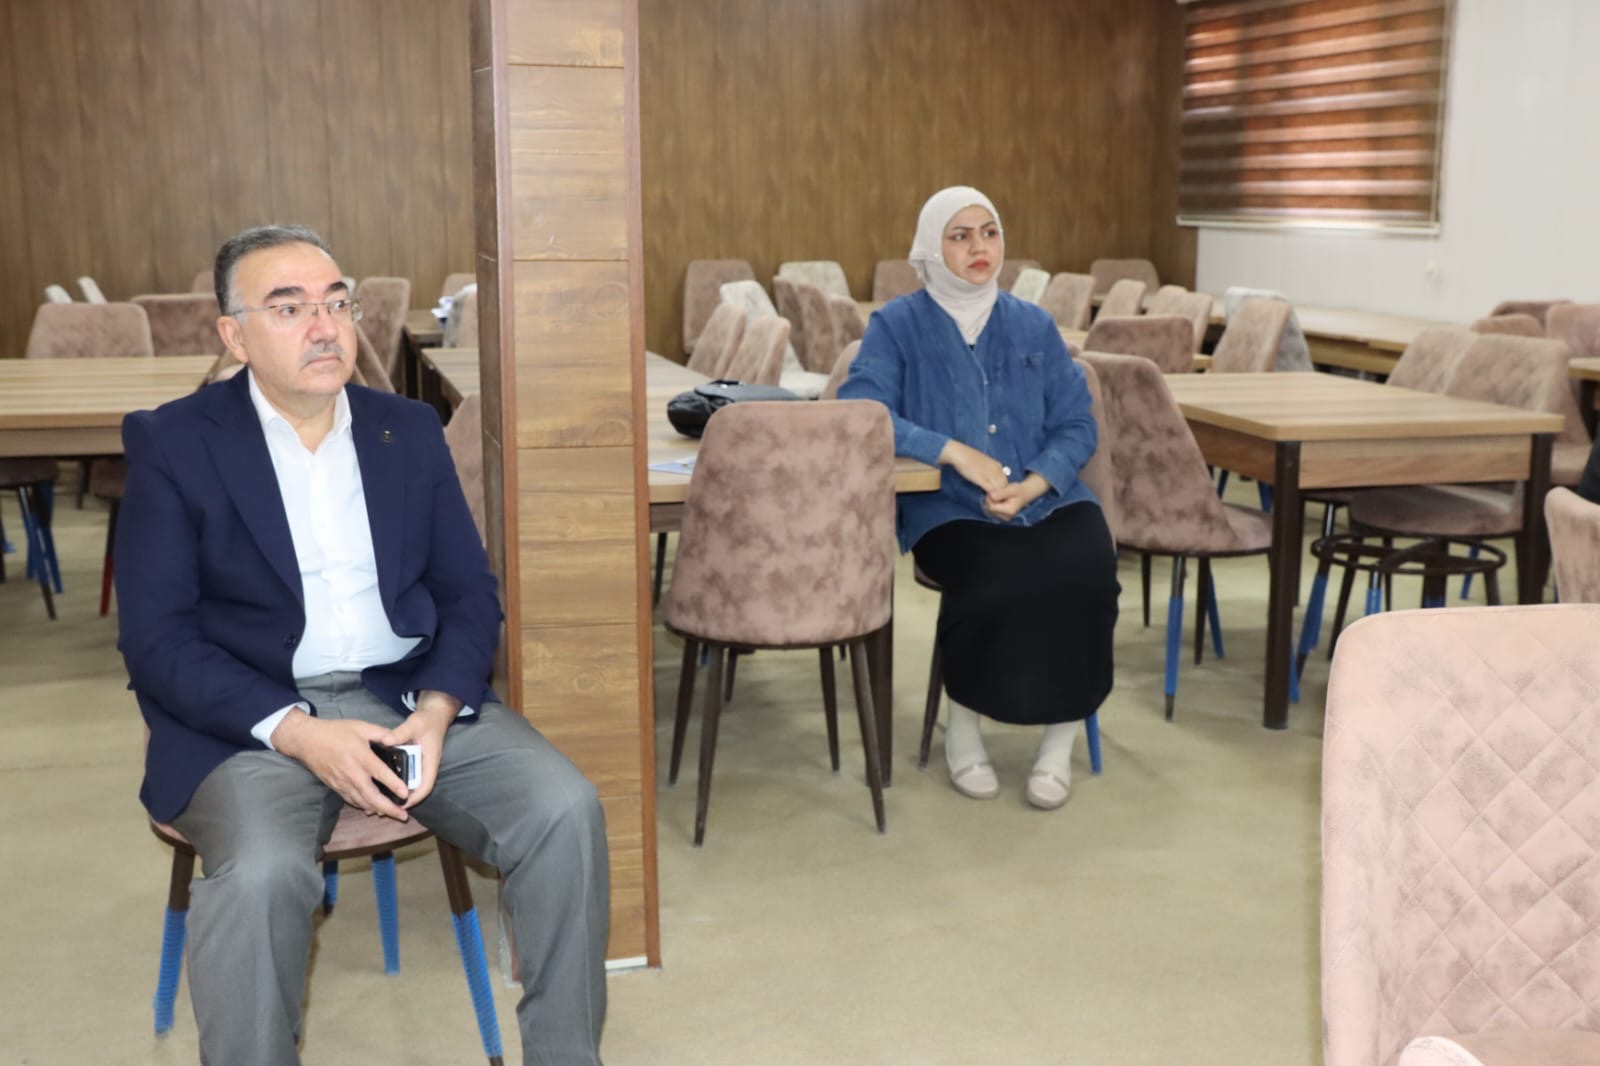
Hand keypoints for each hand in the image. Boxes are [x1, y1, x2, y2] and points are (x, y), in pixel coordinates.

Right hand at [271, 710, 411, 819]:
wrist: (307, 741)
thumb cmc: (334, 732)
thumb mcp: (361, 726)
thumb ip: (381, 733)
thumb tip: (397, 739)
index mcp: (361, 756)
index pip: (380, 774)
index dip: (394, 785)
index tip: (406, 794)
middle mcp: (352, 773)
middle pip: (372, 796)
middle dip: (389, 808)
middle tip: (403, 815)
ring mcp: (342, 782)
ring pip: (362, 802)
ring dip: (378, 810)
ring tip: (392, 815)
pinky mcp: (335, 787)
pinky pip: (351, 800)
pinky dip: (363, 806)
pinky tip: (373, 809)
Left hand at [378, 690, 460, 809]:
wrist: (434, 716)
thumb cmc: (426, 721)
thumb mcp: (415, 724)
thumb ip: (401, 732)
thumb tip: (386, 741)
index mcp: (430, 761)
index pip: (426, 785)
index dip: (415, 797)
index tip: (401, 804)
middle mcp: (425, 768)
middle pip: (416, 791)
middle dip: (402, 801)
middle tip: (383, 808)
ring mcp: (419, 767)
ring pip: (409, 786)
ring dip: (396, 795)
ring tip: (378, 803)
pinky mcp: (413, 764)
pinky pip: (404, 779)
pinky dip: (393, 785)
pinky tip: (379, 787)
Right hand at [939, 440, 1008, 495]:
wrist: (960, 454)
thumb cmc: (969, 458)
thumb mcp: (984, 464)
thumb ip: (989, 471)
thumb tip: (991, 480)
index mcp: (997, 466)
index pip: (1005, 481)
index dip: (1002, 490)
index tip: (996, 496)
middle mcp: (996, 470)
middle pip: (1004, 486)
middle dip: (1000, 495)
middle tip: (993, 501)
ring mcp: (990, 475)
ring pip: (999, 489)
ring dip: (995, 497)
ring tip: (989, 502)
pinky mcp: (982, 479)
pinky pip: (991, 490)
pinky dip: (990, 496)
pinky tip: (985, 499)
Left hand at [983, 473, 1049, 520]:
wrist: (1025, 494)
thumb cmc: (1019, 490)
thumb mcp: (1011, 489)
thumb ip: (1001, 493)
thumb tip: (990, 496)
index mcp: (1009, 510)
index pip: (991, 507)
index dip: (988, 499)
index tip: (991, 491)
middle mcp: (1006, 516)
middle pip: (989, 510)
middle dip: (988, 500)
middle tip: (993, 492)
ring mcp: (1003, 517)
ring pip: (989, 511)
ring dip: (989, 502)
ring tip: (996, 495)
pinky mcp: (1001, 516)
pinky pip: (991, 511)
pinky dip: (991, 504)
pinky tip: (996, 499)